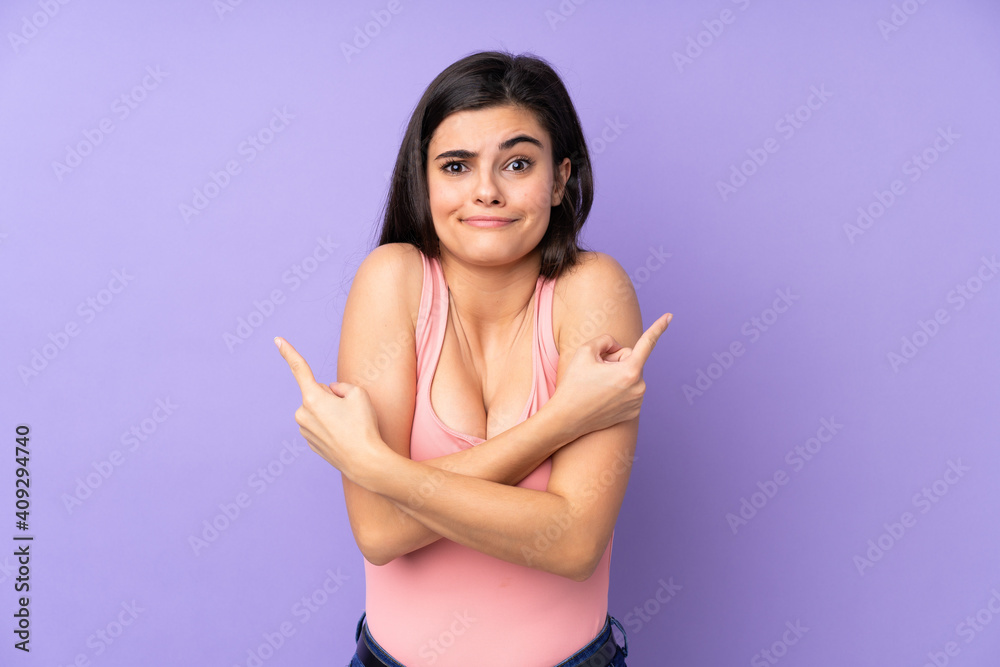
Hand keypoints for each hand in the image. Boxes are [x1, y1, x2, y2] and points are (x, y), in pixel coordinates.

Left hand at [274, 336, 386, 479]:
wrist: (364, 462)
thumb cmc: (363, 426)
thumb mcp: (358, 394)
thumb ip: (341, 386)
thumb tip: (331, 392)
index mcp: (312, 398)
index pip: (299, 369)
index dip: (289, 352)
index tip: (277, 340)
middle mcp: (303, 414)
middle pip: (317, 393)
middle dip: (331, 397)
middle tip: (349, 413)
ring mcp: (305, 430)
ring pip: (319, 411)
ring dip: (332, 413)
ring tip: (348, 426)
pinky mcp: (311, 443)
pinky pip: (320, 426)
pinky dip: (331, 427)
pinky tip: (344, 437)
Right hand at [551, 312, 671, 438]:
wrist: (566, 419)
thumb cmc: (574, 384)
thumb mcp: (585, 351)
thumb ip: (606, 340)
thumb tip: (617, 348)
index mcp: (630, 371)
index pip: (647, 343)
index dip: (658, 328)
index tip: (670, 316)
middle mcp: (639, 388)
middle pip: (631, 360)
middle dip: (616, 361)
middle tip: (595, 373)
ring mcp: (637, 402)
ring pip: (630, 376)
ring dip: (616, 376)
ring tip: (597, 387)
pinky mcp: (633, 412)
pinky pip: (630, 391)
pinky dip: (618, 390)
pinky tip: (602, 397)